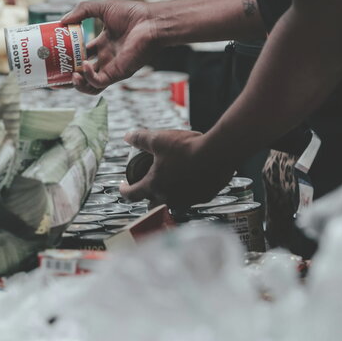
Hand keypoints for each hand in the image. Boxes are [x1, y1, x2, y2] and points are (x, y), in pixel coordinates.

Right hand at [60, 0, 158, 93]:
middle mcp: (106, 59)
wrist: (151, 21)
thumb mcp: (102, 8)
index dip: (66, 57)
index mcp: (103, 45)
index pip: (81, 55)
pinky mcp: (118, 73)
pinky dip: (89, 77)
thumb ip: (81, 11)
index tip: (53, 55)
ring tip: (70, 76)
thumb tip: (62, 21)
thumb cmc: (133, 14)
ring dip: (77, 84)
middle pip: (83, 74)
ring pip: (90, 86)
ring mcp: (112, 67)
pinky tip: (84, 66)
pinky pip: (99, 82)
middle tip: (54, 74)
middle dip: (67, 77)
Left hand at [119, 130, 234, 210]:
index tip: (123, 186)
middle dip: (147, 196)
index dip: (124, 190)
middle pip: (151, 204)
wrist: (218, 153)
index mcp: (154, 185)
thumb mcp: (158, 139)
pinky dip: (188, 191)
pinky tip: (191, 179)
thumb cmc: (187, 147)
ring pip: (173, 203)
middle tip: (148, 185)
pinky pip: (191, 198)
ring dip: (169, 195)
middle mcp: (169, 198)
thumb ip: (140, 138)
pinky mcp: (204, 197)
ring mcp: (187, 200)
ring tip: (170, 181)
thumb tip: (127, 136)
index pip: (132, 195)